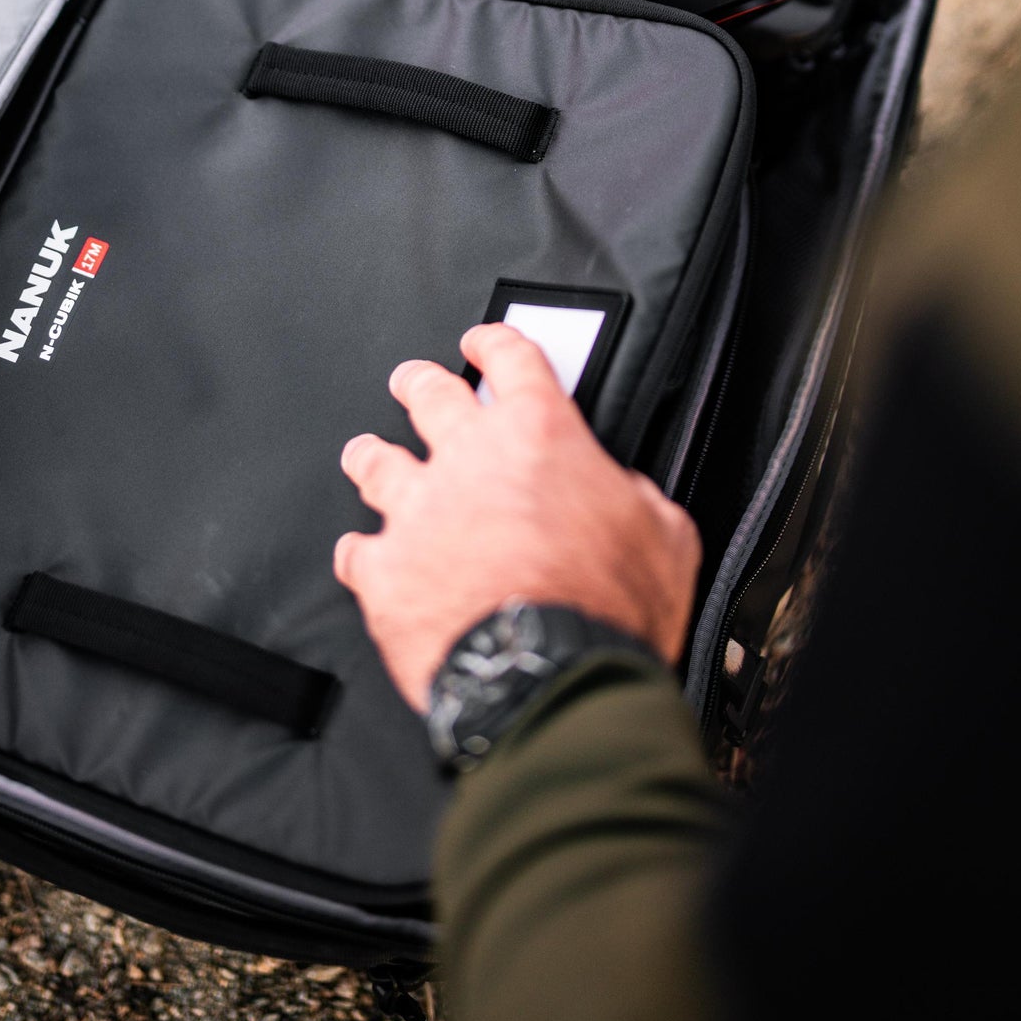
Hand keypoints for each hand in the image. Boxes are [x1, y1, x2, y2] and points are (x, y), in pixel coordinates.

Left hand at [334, 325, 700, 712]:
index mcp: (540, 435)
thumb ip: (637, 499)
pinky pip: (357, 551)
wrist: (549, 679)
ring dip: (372, 456)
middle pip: (429, 393)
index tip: (484, 344)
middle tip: (414, 380)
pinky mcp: (386, 572)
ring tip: (366, 453)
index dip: (495, 342)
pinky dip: (361, 553)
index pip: (512, 359)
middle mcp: (470, 459)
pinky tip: (361, 555)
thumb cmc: (608, 611)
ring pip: (377, 462)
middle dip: (420, 381)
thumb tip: (630, 498)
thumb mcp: (664, 536)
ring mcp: (419, 512)